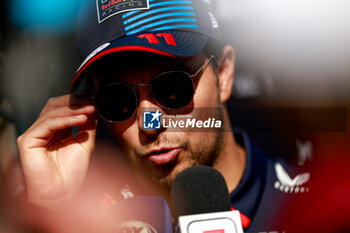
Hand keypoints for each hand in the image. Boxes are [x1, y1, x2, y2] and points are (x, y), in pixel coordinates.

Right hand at [17, 94, 96, 208]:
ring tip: (91, 109)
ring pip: (52, 113)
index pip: (64, 108)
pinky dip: (66, 119)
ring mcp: (34, 134)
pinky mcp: (28, 140)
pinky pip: (48, 124)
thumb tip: (94, 109)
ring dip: (74, 109)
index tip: (95, 98)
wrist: (62, 194)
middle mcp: (43, 130)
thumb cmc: (72, 174)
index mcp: (55, 130)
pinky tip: (81, 118)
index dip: (78, 102)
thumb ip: (88, 126)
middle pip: (56, 106)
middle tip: (93, 101)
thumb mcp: (85, 144)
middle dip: (76, 102)